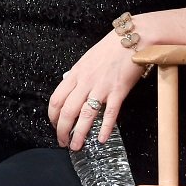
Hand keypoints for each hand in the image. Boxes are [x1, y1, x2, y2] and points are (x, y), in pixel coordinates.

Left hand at [47, 30, 143, 150]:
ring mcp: (101, 87)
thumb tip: (72, 89)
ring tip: (76, 146)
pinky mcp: (118, 92)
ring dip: (79, 134)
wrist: (132, 39)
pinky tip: (101, 139)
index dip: (52, 116)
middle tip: (62, 141)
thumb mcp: (87, 60)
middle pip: (67, 111)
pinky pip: (109, 114)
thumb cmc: (111, 48)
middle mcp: (85, 82)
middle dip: (62, 130)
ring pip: (85, 116)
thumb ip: (79, 76)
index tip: (54, 125)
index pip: (56, 99)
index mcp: (75, 74)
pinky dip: (105, 129)